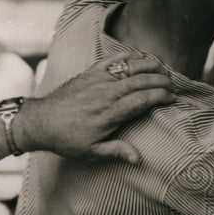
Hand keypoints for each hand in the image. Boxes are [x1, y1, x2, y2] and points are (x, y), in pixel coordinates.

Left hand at [18, 52, 174, 163]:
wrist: (41, 122)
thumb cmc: (66, 139)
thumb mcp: (91, 152)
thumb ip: (116, 151)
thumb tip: (138, 159)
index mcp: (110, 113)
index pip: (142, 100)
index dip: (160, 96)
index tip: (172, 98)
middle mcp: (106, 93)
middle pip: (141, 80)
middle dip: (161, 80)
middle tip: (173, 84)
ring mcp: (98, 80)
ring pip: (129, 67)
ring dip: (149, 65)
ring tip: (163, 67)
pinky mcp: (90, 73)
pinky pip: (112, 60)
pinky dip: (128, 56)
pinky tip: (139, 56)